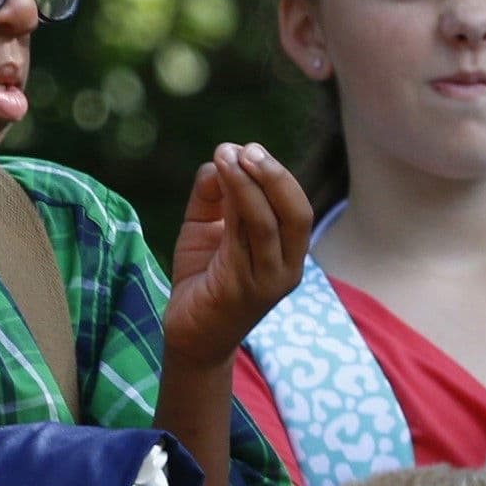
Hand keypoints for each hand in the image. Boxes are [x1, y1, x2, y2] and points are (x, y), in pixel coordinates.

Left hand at [164, 141, 310, 365]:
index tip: (248, 149)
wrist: (189, 336)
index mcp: (287, 252)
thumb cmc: (202, 280)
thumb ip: (212, 195)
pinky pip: (243, 238)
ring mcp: (268, 280)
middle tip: (247, 149)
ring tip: (228, 156)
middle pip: (296, 213)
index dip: (277, 175)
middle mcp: (287, 267)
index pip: (295, 208)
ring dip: (249, 183)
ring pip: (268, 222)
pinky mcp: (243, 289)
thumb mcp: (205, 229)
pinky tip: (219, 180)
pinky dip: (234, 202)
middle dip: (274, 176)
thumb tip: (219, 159)